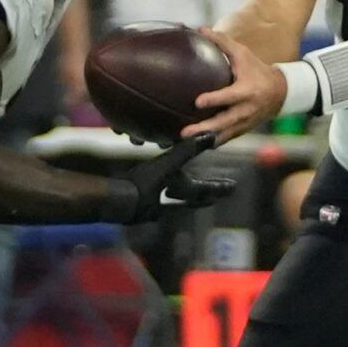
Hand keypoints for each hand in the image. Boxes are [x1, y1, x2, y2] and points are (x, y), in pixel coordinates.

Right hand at [103, 135, 234, 222]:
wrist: (114, 202)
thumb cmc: (142, 183)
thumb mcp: (167, 163)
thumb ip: (188, 150)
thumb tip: (211, 135)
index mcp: (180, 193)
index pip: (206, 189)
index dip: (220, 187)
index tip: (233, 187)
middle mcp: (171, 204)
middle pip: (192, 201)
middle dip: (203, 198)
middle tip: (213, 198)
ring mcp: (152, 210)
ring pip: (172, 205)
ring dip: (179, 201)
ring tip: (179, 196)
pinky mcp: (137, 211)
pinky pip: (151, 204)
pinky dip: (155, 200)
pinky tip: (148, 196)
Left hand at [183, 28, 288, 143]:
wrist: (280, 92)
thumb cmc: (257, 70)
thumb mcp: (243, 54)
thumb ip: (222, 42)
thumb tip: (200, 29)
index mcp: (247, 91)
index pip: (229, 97)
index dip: (215, 100)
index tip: (198, 102)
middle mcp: (246, 110)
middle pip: (224, 122)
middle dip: (205, 128)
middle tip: (186, 131)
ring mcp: (245, 123)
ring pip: (224, 135)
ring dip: (205, 139)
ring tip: (186, 140)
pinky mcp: (242, 130)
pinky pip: (226, 138)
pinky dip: (212, 142)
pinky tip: (196, 144)